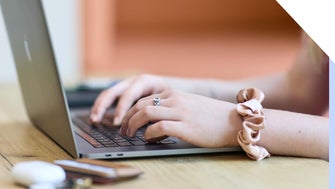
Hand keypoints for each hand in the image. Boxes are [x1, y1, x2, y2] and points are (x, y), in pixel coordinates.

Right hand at [90, 74, 169, 124]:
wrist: (175, 92)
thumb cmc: (172, 101)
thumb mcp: (166, 106)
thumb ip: (155, 115)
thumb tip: (146, 131)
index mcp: (145, 81)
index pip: (129, 94)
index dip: (121, 109)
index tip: (116, 123)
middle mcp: (133, 81)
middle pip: (114, 91)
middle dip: (103, 106)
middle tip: (97, 120)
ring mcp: (127, 85)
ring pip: (108, 93)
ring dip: (99, 106)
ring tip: (93, 120)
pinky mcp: (124, 92)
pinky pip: (109, 98)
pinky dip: (102, 107)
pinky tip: (96, 118)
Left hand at [120, 89, 240, 147]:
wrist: (235, 121)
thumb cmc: (212, 116)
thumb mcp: (190, 105)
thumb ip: (172, 109)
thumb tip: (154, 121)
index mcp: (175, 94)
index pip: (143, 99)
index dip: (130, 111)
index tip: (126, 122)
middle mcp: (175, 100)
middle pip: (140, 105)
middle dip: (127, 118)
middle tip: (124, 131)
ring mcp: (180, 113)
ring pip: (145, 113)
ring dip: (133, 125)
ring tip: (131, 135)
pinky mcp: (186, 127)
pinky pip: (159, 127)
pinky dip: (149, 134)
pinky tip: (149, 139)